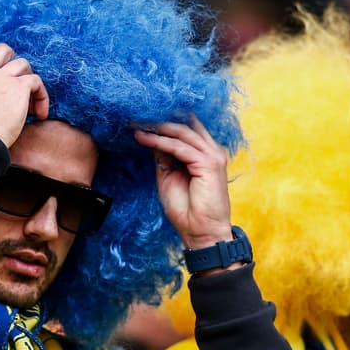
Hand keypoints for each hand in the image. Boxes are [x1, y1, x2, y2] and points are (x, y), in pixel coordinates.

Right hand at [0, 43, 49, 147]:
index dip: (0, 74)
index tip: (5, 92)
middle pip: (4, 51)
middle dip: (15, 65)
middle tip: (22, 86)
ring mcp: (3, 76)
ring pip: (23, 64)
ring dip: (29, 82)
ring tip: (31, 105)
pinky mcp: (19, 85)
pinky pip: (36, 81)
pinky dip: (41, 97)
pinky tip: (40, 114)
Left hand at [134, 118, 231, 250]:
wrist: (202, 232)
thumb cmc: (188, 210)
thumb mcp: (169, 177)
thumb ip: (164, 158)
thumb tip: (154, 141)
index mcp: (205, 154)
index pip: (187, 128)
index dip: (165, 122)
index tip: (142, 120)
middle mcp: (211, 151)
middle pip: (186, 125)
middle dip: (160, 120)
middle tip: (137, 117)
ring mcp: (212, 156)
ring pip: (182, 133)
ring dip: (157, 128)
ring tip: (137, 125)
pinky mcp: (208, 163)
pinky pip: (179, 147)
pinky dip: (160, 142)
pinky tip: (144, 138)